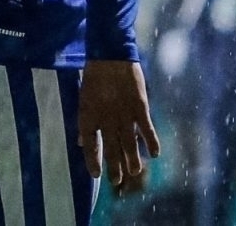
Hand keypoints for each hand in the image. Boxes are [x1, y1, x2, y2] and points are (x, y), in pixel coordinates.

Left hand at [77, 60, 160, 196]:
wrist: (110, 53)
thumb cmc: (95, 76)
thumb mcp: (84, 99)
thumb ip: (85, 123)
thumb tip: (80, 142)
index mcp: (88, 116)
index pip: (89, 145)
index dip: (92, 161)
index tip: (96, 175)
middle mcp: (106, 119)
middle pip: (110, 149)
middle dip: (114, 167)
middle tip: (117, 181)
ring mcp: (123, 114)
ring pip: (129, 144)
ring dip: (132, 160)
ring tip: (135, 172)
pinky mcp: (139, 107)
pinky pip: (147, 129)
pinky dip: (152, 142)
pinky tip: (155, 154)